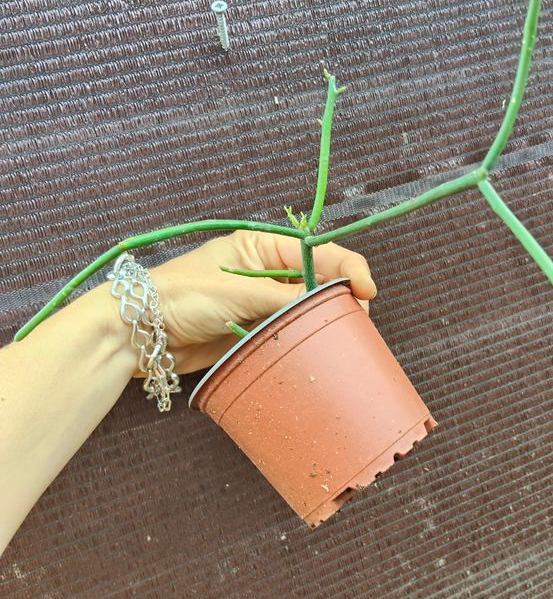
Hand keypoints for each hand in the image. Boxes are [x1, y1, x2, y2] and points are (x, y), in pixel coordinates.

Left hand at [141, 230, 376, 375]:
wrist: (139, 332)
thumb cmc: (181, 296)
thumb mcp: (236, 290)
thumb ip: (283, 297)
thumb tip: (326, 302)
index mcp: (261, 248)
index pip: (317, 253)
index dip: (347, 269)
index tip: (367, 291)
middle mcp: (264, 273)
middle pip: (316, 282)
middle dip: (340, 298)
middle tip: (358, 322)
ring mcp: (258, 304)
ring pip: (303, 311)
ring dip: (321, 322)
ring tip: (344, 338)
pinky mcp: (251, 331)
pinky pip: (286, 334)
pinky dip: (301, 341)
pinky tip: (315, 350)